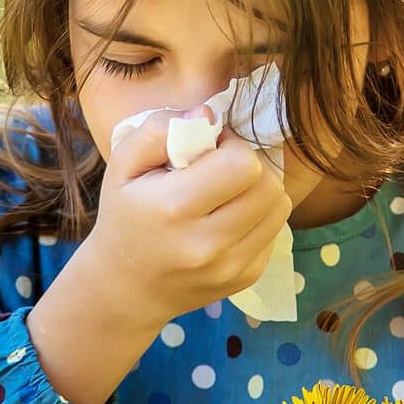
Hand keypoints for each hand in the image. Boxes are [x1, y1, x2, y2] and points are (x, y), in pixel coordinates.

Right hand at [82, 106, 292, 324]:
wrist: (125, 289)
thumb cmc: (124, 217)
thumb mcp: (122, 166)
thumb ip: (158, 130)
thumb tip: (208, 114)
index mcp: (174, 209)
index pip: (242, 164)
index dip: (231, 147)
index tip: (211, 151)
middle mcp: (207, 244)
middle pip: (268, 185)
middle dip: (249, 167)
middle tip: (222, 170)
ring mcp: (229, 267)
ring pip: (280, 207)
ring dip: (259, 191)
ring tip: (229, 193)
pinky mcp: (245, 279)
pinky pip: (274, 232)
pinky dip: (258, 219)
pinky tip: (229, 220)